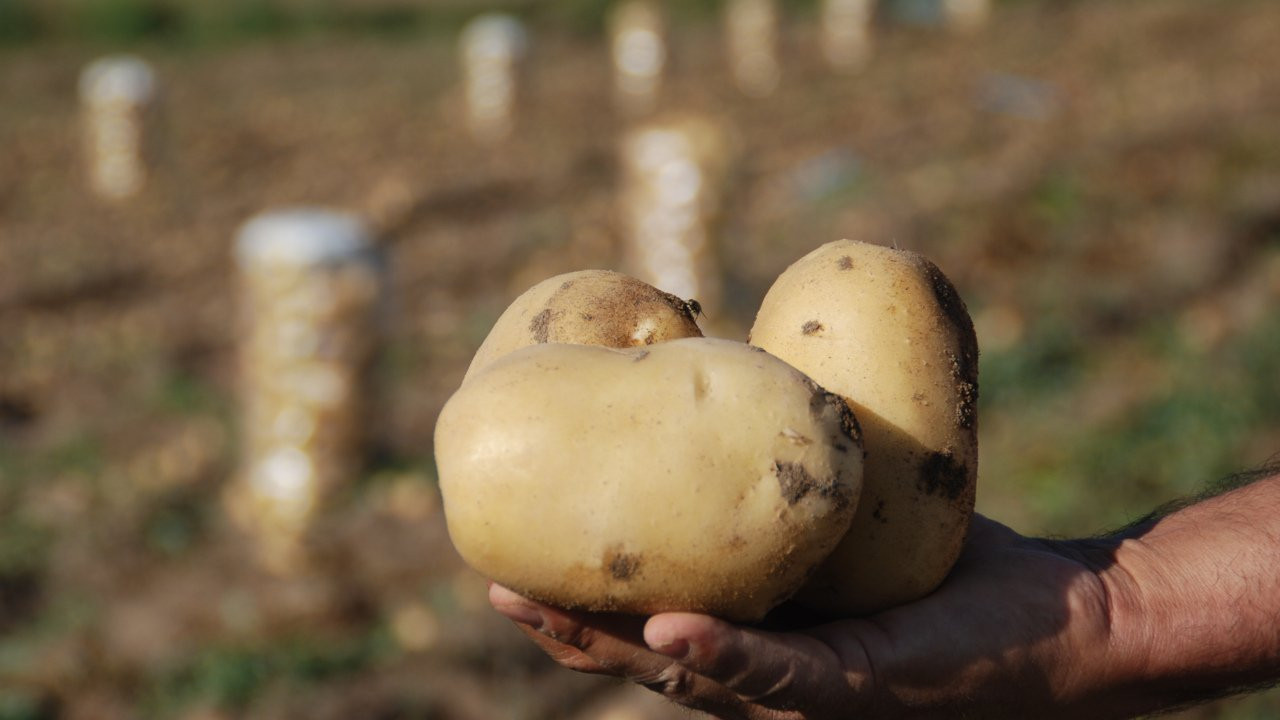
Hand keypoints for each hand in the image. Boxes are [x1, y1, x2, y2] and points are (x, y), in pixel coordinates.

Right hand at [489, 516, 1128, 718]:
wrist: (1067, 618)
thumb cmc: (953, 566)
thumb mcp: (852, 516)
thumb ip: (795, 476)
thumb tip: (757, 377)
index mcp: (755, 639)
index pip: (646, 626)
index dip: (575, 599)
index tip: (510, 552)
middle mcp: (767, 682)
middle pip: (642, 659)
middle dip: (566, 625)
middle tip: (493, 579)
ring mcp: (810, 697)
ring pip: (687, 679)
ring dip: (610, 643)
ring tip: (539, 606)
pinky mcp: (862, 690)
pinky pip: (780, 675)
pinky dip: (721, 655)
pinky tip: (670, 630)